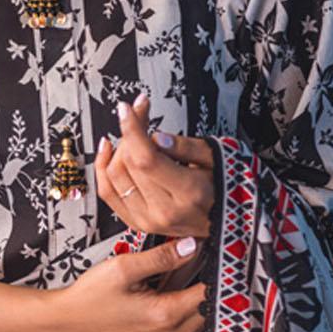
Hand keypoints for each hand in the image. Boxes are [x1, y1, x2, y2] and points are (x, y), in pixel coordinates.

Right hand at [44, 234, 206, 331]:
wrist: (70, 320)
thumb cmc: (90, 298)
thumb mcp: (124, 268)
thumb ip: (162, 257)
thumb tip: (191, 245)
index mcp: (165, 314)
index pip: (211, 291)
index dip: (215, 267)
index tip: (215, 251)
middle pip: (211, 302)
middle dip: (207, 277)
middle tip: (197, 255)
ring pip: (201, 310)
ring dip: (196, 287)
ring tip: (179, 267)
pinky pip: (188, 316)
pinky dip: (185, 297)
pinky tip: (170, 282)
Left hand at [95, 91, 214, 238]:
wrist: (229, 221)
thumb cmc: (226, 187)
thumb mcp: (218, 159)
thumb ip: (187, 147)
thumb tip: (156, 137)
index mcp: (189, 194)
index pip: (147, 159)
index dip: (132, 130)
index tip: (127, 109)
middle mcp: (165, 211)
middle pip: (129, 164)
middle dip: (129, 131)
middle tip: (138, 112)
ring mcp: (148, 220)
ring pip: (114, 176)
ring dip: (117, 148)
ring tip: (131, 131)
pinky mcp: (137, 223)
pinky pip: (107, 193)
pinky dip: (103, 168)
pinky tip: (109, 149)